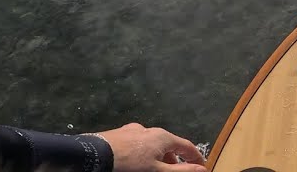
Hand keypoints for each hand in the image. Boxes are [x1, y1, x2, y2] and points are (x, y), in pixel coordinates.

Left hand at [93, 122, 207, 171]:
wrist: (94, 156)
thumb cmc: (129, 165)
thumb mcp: (158, 171)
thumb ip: (181, 170)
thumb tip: (202, 169)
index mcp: (163, 137)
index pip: (186, 146)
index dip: (195, 157)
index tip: (201, 166)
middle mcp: (150, 130)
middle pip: (169, 145)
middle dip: (174, 159)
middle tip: (176, 171)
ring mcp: (133, 131)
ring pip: (152, 144)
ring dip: (158, 157)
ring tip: (154, 168)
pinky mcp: (119, 135)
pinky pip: (137, 144)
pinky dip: (143, 154)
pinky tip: (135, 162)